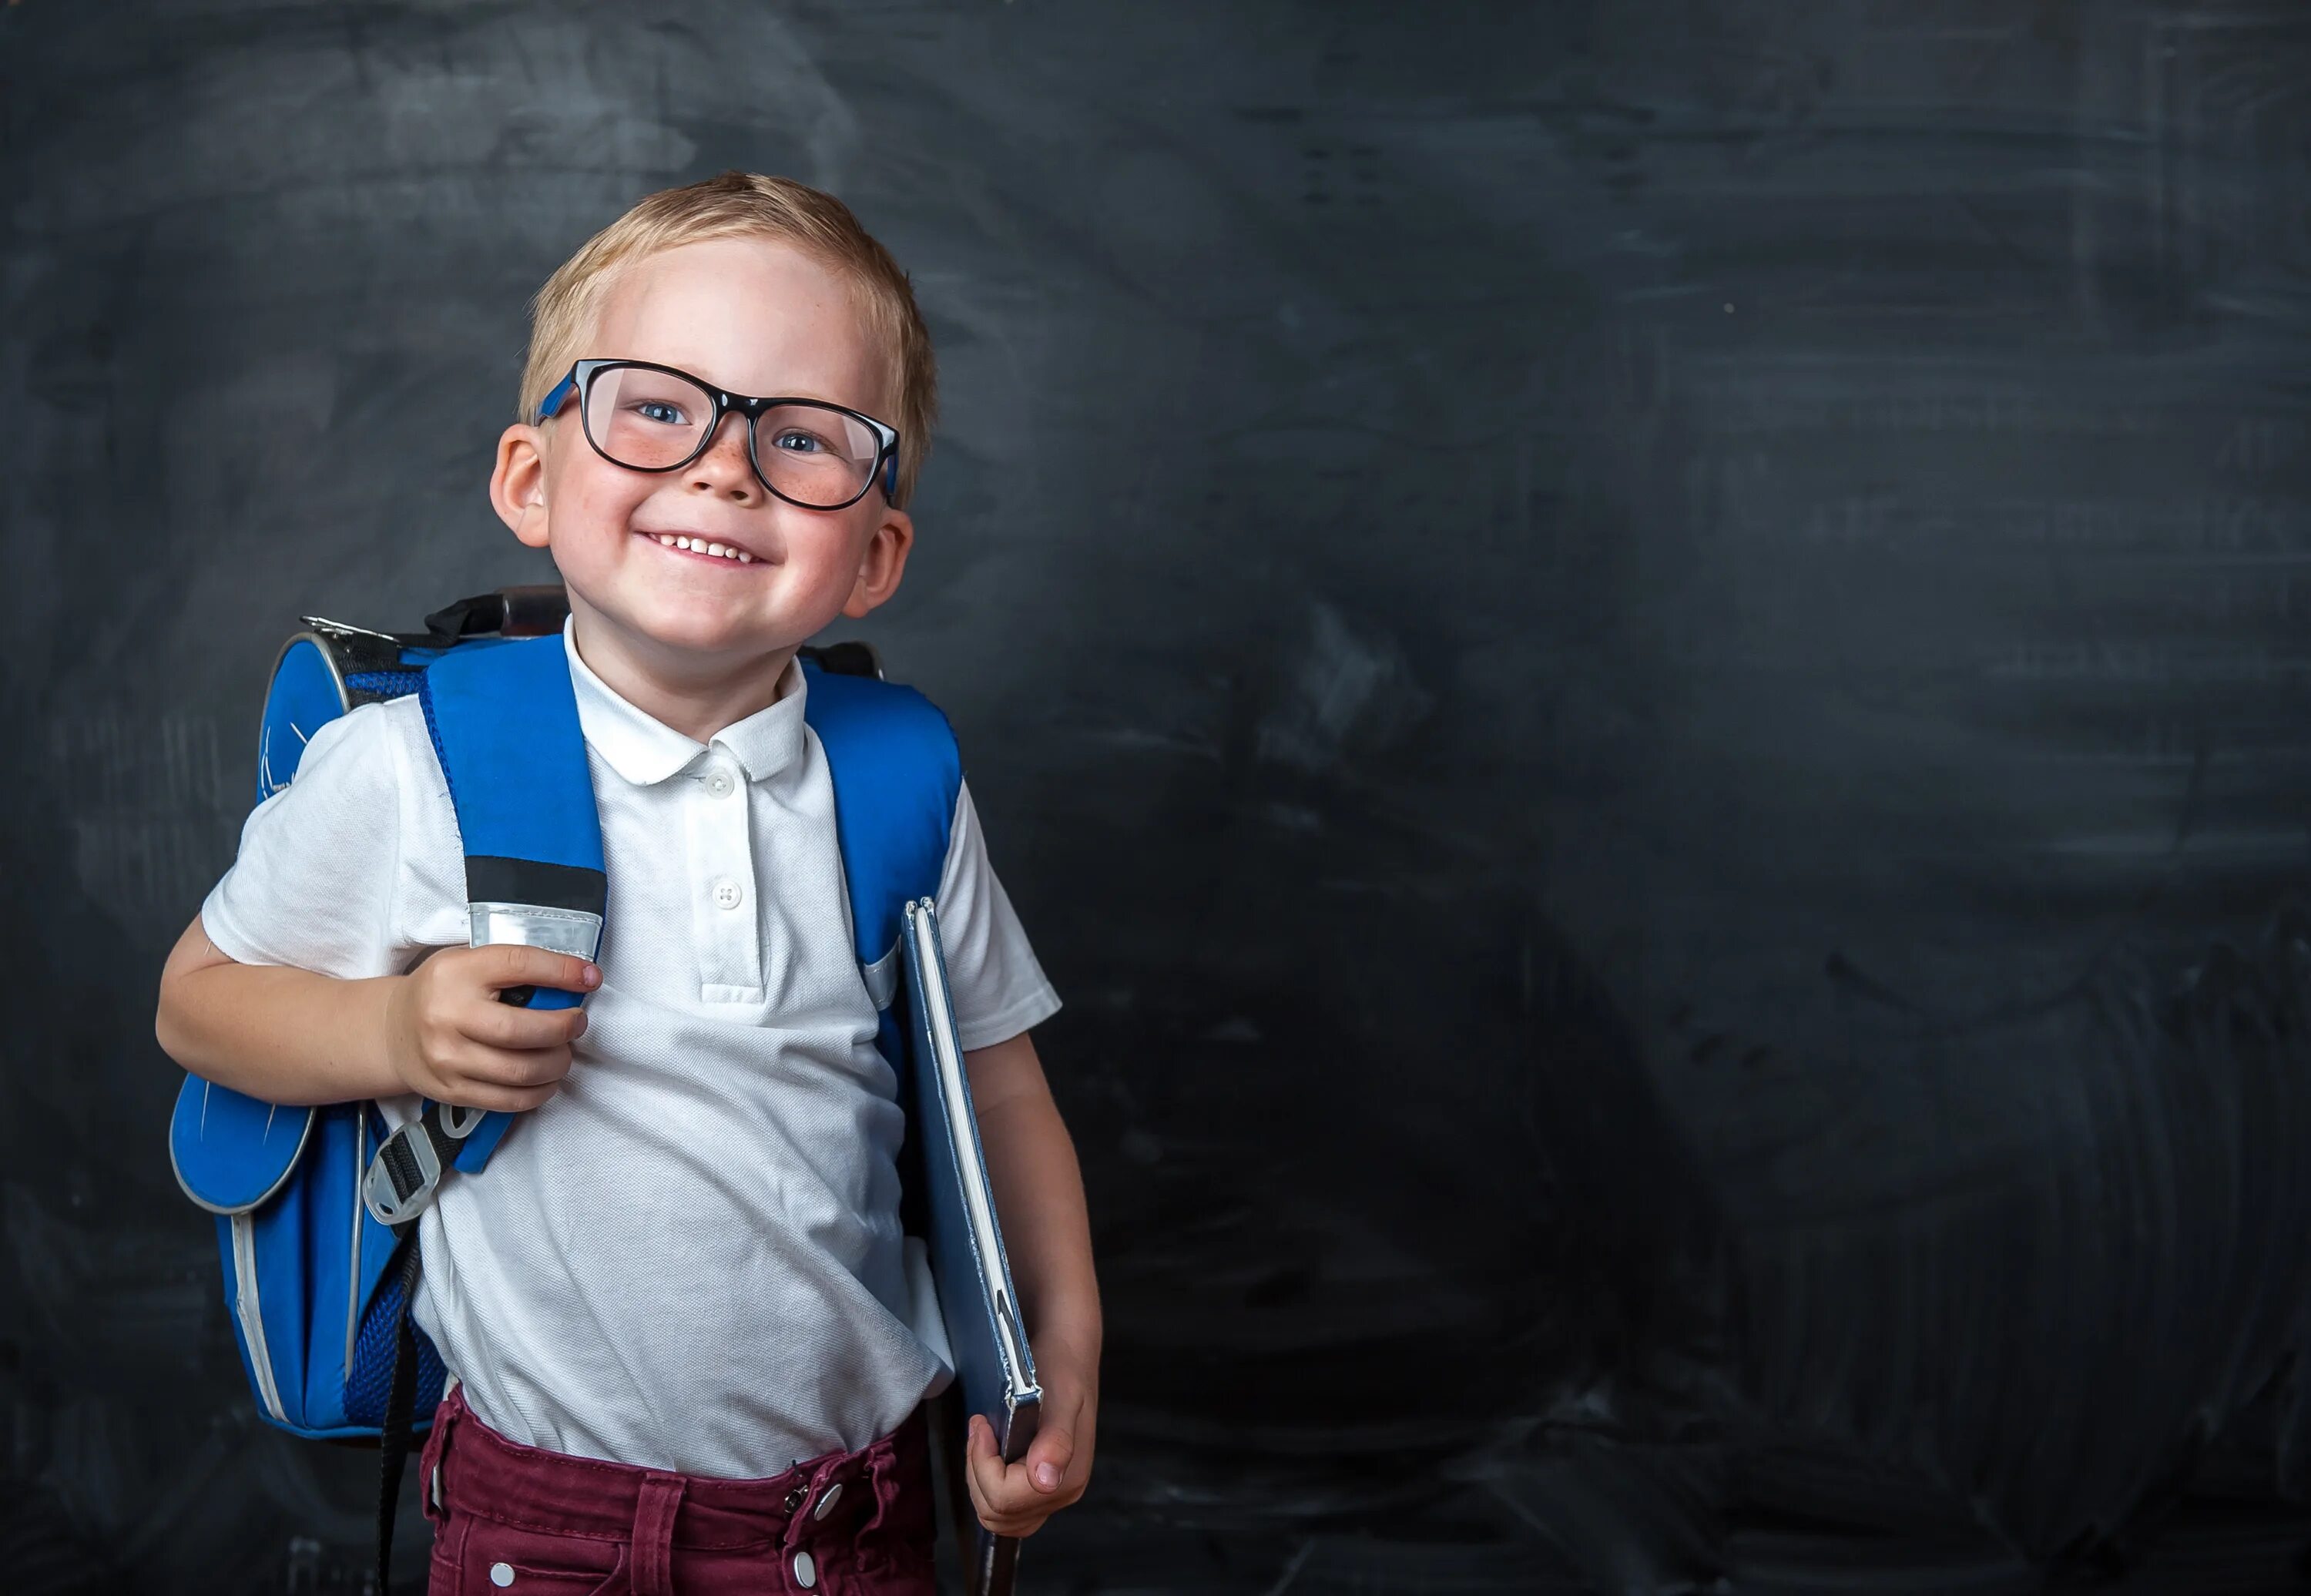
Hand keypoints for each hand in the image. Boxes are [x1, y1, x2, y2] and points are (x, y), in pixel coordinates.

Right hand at [382, 945, 597, 1110]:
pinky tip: (547, 1078)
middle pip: (523, 1031)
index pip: (519, 965)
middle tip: (577, 1023)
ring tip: (563, 1052)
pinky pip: (509, 1100)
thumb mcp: (470, 962)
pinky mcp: (451, 1091)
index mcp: (457, 973)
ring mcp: (447, 1059)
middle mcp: (448, 1016)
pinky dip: (540, 1091)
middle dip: (564, 1028)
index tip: (590, 977)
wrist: (392, 1030)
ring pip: (521, 1072)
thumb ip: (514, 968)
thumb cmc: (444, 991)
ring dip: (558, 1063)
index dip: (563, 971)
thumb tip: (576, 977)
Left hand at [964, 1364, 1095, 1538]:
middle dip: (978, 1472)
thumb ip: (1056, 1441)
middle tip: (981, 1431)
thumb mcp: (1061, 1397)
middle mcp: (1061, 1493)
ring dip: (980, 1479)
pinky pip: (1004, 1507)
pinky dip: (988, 1484)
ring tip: (985, 1440)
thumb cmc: (1062, 1370)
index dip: (983, 1465)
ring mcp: (1050, 1493)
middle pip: (997, 1512)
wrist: (1068, 1356)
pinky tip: (992, 1452)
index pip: (1005, 1499)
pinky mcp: (1039, 1487)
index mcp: (1067, 1478)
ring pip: (997, 1515)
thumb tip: (1045, 1480)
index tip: (982, 1427)